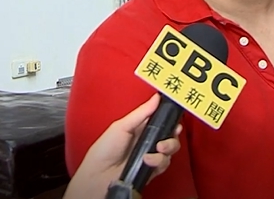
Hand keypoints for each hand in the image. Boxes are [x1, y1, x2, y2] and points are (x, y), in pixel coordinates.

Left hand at [63, 93, 181, 198]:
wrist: (98, 176)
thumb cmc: (104, 149)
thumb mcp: (122, 126)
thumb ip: (142, 112)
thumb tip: (156, 98)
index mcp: (141, 128)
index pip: (162, 121)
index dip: (170, 119)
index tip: (175, 117)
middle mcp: (148, 141)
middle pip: (170, 135)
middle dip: (173, 135)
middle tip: (170, 134)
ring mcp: (151, 155)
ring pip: (170, 149)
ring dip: (168, 147)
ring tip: (158, 148)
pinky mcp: (152, 169)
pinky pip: (164, 163)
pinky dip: (159, 161)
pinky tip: (148, 160)